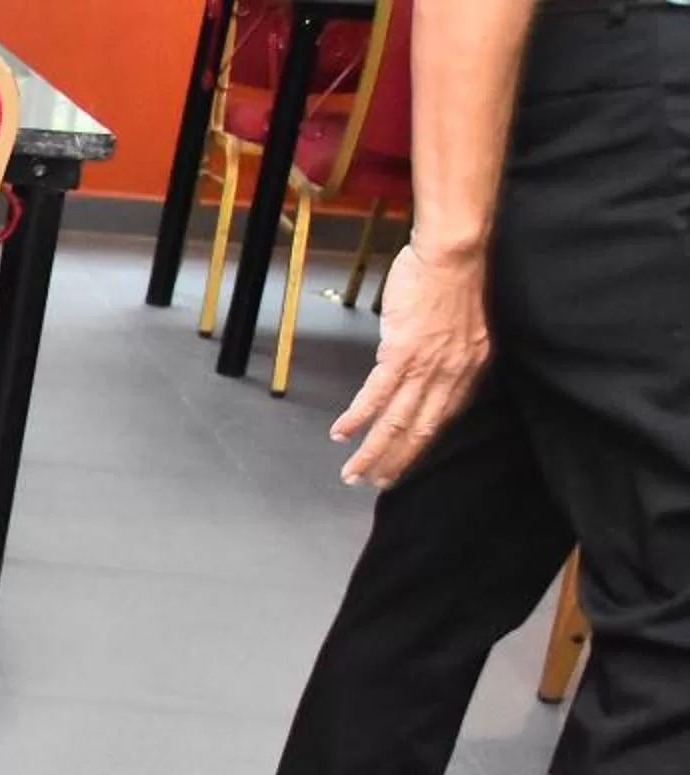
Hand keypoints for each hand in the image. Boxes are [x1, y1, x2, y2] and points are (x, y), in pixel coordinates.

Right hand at [332, 242, 490, 487]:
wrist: (452, 252)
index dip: (421, 445)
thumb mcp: (463, 322)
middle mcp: (452, 372)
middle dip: (397, 461)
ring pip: (397, 421)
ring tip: (354, 473)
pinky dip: (357, 419)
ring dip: (373, 452)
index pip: (443, 417)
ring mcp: (427, 365)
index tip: (405, 464)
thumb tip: (425, 367)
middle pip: (420, 429)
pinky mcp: (402, 353)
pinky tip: (342, 435)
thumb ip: (448, 351)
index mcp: (470, 366)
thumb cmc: (453, 277)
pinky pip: (376, 396)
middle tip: (376, 483)